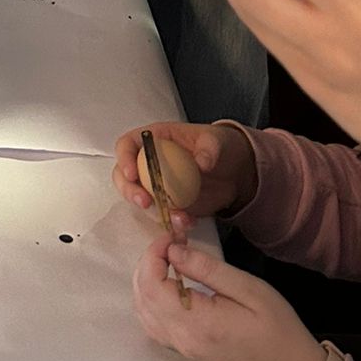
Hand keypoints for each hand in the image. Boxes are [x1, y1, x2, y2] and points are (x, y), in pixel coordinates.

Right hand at [112, 120, 255, 229]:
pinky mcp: (170, 203)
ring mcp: (159, 184)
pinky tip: (187, 221)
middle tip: (144, 201)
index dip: (124, 158)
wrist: (236, 173)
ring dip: (151, 210)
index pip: (128, 144)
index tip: (132, 173)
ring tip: (174, 216)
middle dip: (129, 190)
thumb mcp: (217, 140)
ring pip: (140, 198)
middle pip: (125, 175)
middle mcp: (151, 162)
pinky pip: (162, 214)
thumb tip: (201, 162)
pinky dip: (172, 220)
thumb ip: (210, 147)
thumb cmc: (221, 147)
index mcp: (156, 139)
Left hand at [133, 234, 326, 360]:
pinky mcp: (187, 353)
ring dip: (146, 282)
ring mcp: (183, 350)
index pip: (152, 285)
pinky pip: (154, 326)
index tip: (171, 237)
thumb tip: (173, 252)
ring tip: (168, 260)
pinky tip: (167, 286)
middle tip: (171, 244)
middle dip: (148, 264)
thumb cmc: (278, 329)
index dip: (153, 255)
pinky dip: (150, 301)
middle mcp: (182, 339)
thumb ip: (208, 269)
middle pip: (142, 297)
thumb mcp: (250, 289)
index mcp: (197, 323)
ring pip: (143, 313)